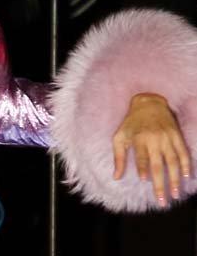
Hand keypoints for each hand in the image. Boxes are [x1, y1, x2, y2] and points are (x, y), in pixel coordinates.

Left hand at [113, 92, 191, 206]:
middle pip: (158, 165)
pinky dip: (186, 164)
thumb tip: (116, 177)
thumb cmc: (131, 123)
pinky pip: (183, 153)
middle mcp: (154, 139)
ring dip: (175, 179)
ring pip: (173, 162)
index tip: (144, 180)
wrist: (149, 104)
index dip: (143, 168)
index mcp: (139, 139)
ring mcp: (167, 138)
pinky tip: (186, 176)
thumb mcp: (120, 136)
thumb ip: (118, 157)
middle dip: (160, 183)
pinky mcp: (177, 136)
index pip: (141, 157)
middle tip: (162, 200)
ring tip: (175, 194)